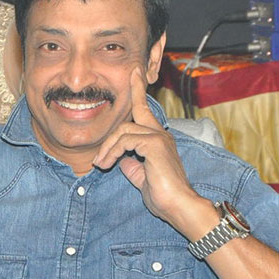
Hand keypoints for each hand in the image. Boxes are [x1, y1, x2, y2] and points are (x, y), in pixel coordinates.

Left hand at [93, 67, 204, 229]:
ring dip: (107, 147)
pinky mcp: (155, 145)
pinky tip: (108, 164)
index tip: (134, 73)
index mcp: (158, 139)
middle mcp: (161, 134)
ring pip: (124, 130)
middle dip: (120, 117)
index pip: (145, 110)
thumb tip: (118, 156)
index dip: (138, 91)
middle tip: (105, 142)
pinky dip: (112, 152)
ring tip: (101, 164)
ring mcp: (159, 138)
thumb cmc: (161, 194)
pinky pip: (126, 141)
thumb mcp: (139, 174)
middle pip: (133, 114)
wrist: (178, 206)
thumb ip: (129, 161)